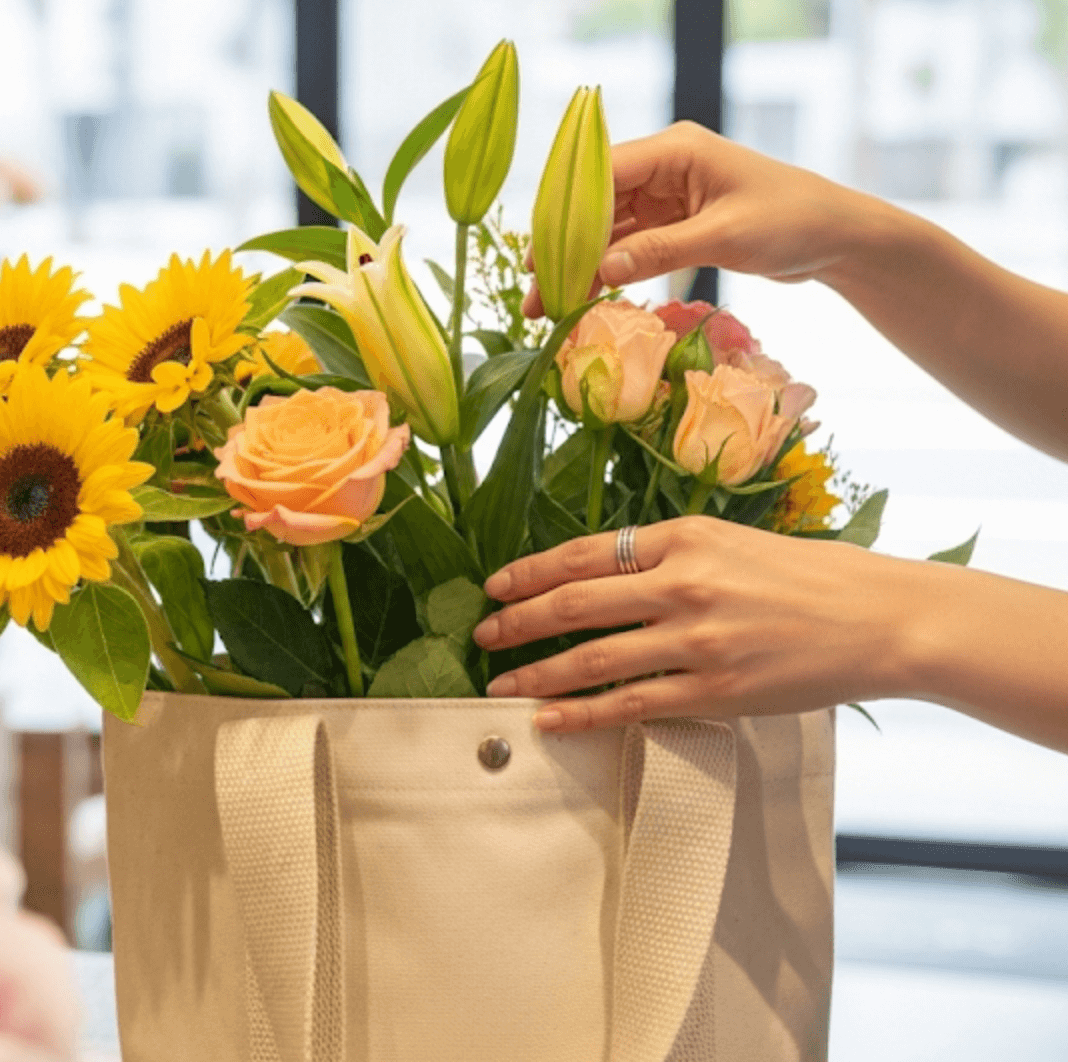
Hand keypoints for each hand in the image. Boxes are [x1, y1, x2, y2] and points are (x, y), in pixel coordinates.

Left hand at [470, 516, 926, 730]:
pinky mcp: (714, 691)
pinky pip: (630, 705)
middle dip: (516, 622)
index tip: (494, 587)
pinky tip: (549, 720)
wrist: (880, 619)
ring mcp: (696, 641)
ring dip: (535, 674)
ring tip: (499, 685)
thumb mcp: (733, 541)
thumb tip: (601, 573)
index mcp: (685, 537)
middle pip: (573, 603)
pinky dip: (581, 714)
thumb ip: (669, 554)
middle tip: (482, 637)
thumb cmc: (810, 577)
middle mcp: (683, 584)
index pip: (583, 554)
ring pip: (591, 659)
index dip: (529, 573)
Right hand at [522, 122, 880, 317]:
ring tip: (551, 306)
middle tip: (535, 291)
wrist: (836, 238)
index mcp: (676, 150)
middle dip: (565, 247)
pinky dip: (608, 271)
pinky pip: (629, 246)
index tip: (540, 255)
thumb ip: (659, 251)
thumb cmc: (791, 222)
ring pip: (608, 231)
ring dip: (581, 266)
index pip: (603, 173)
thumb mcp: (723, 237)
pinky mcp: (675, 224)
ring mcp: (668, 197)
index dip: (566, 214)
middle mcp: (665, 167)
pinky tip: (585, 298)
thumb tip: (601, 270)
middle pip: (597, 205)